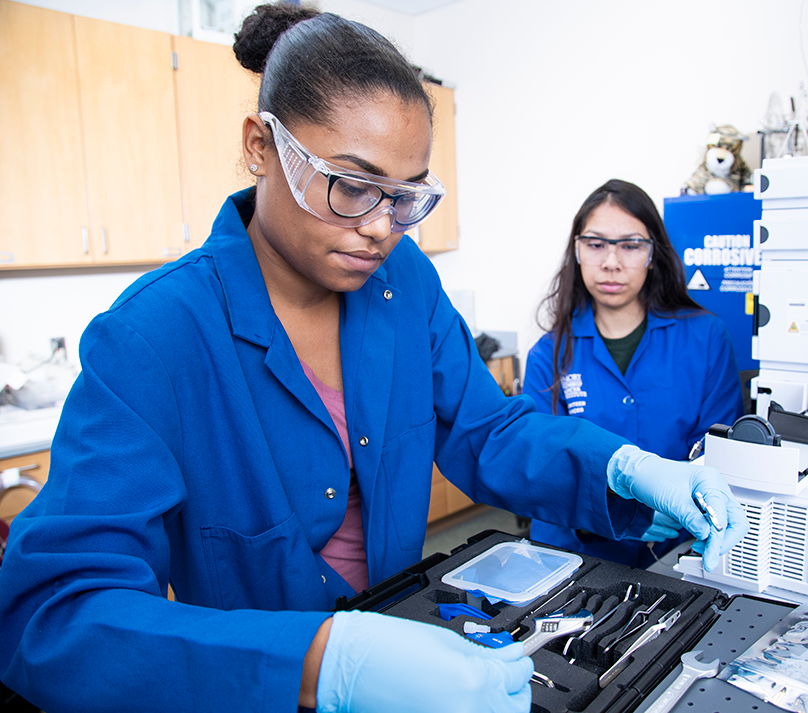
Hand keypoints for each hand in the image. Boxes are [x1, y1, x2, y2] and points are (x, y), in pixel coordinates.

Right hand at [317, 610, 531, 712]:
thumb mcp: (446, 642)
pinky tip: (465, 699)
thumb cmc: (389, 648)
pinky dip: (475, 711)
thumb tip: (512, 656)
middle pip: (515, 706)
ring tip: (483, 688)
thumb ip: (486, 654)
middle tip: (504, 674)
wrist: (353, 667)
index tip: (517, 659)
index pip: (518, 675)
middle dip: (513, 688)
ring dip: (498, 704)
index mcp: (473, 680)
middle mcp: (470, 712)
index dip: (519, 663)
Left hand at [607, 445, 748, 570]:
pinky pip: (716, 522)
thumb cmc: (651, 479)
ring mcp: (711, 496)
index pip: (725, 514)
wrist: (638, 474)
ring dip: (718, 539)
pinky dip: (711, 534)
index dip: (718, 538)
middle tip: (709, 554)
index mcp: (710, 481)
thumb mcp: (671, 500)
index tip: (710, 555)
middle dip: (724, 540)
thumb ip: (691, 518)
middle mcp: (714, 487)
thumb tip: (707, 535)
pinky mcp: (704, 504)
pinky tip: (701, 540)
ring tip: (701, 548)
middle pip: (735, 520)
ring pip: (729, 523)